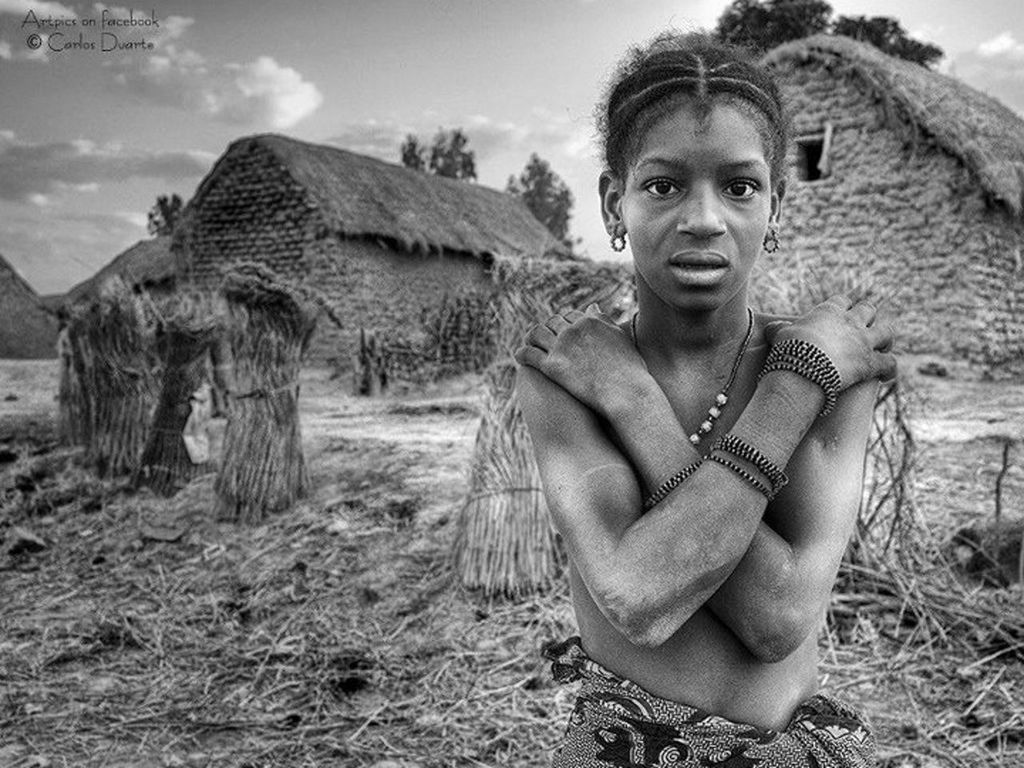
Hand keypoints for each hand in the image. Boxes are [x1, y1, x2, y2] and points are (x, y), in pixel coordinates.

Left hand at [514, 304, 646, 413]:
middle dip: (547, 327)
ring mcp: (561, 346)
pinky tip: (519, 357)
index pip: (572, 316)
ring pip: (537, 334)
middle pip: (553, 322)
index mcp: (591, 321)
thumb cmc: (630, 371)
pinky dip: (522, 353)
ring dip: (531, 337)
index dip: (565, 322)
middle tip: (542, 335)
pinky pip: (530, 354)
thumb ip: (605, 321)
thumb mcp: (621, 338)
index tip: (562, 329)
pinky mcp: (551, 365)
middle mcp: (574, 329)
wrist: (626, 392)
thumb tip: (592, 307)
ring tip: (528, 343)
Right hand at [771, 295, 895, 388]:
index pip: (841, 301)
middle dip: (867, 317)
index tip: (839, 314)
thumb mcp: (780, 335)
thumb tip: (773, 329)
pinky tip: (885, 376)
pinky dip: (889, 369)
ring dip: (885, 339)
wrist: (801, 370)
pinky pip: (889, 364)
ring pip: (887, 332)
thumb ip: (781, 329)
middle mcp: (851, 322)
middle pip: (868, 309)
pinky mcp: (871, 363)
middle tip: (862, 328)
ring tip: (881, 347)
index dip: (842, 308)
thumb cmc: (787, 350)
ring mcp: (864, 342)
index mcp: (829, 311)